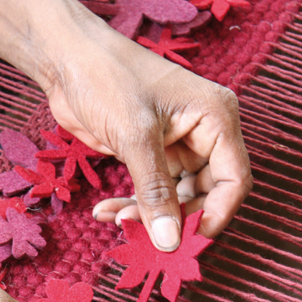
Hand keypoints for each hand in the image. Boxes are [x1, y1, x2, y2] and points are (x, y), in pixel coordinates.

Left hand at [45, 22, 252, 250]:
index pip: (234, 180)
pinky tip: (106, 211)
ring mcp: (178, 146)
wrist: (68, 60)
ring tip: (116, 220)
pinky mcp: (152, 155)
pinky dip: (132, 206)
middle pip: (206, 195)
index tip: (184, 241)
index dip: (214, 215)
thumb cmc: (107, 79)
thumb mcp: (135, 136)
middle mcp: (203, 134)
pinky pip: (152, 193)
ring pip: (176, 199)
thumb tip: (169, 241)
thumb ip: (155, 191)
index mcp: (216, 118)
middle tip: (143, 237)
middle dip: (175, 219)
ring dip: (147, 216)